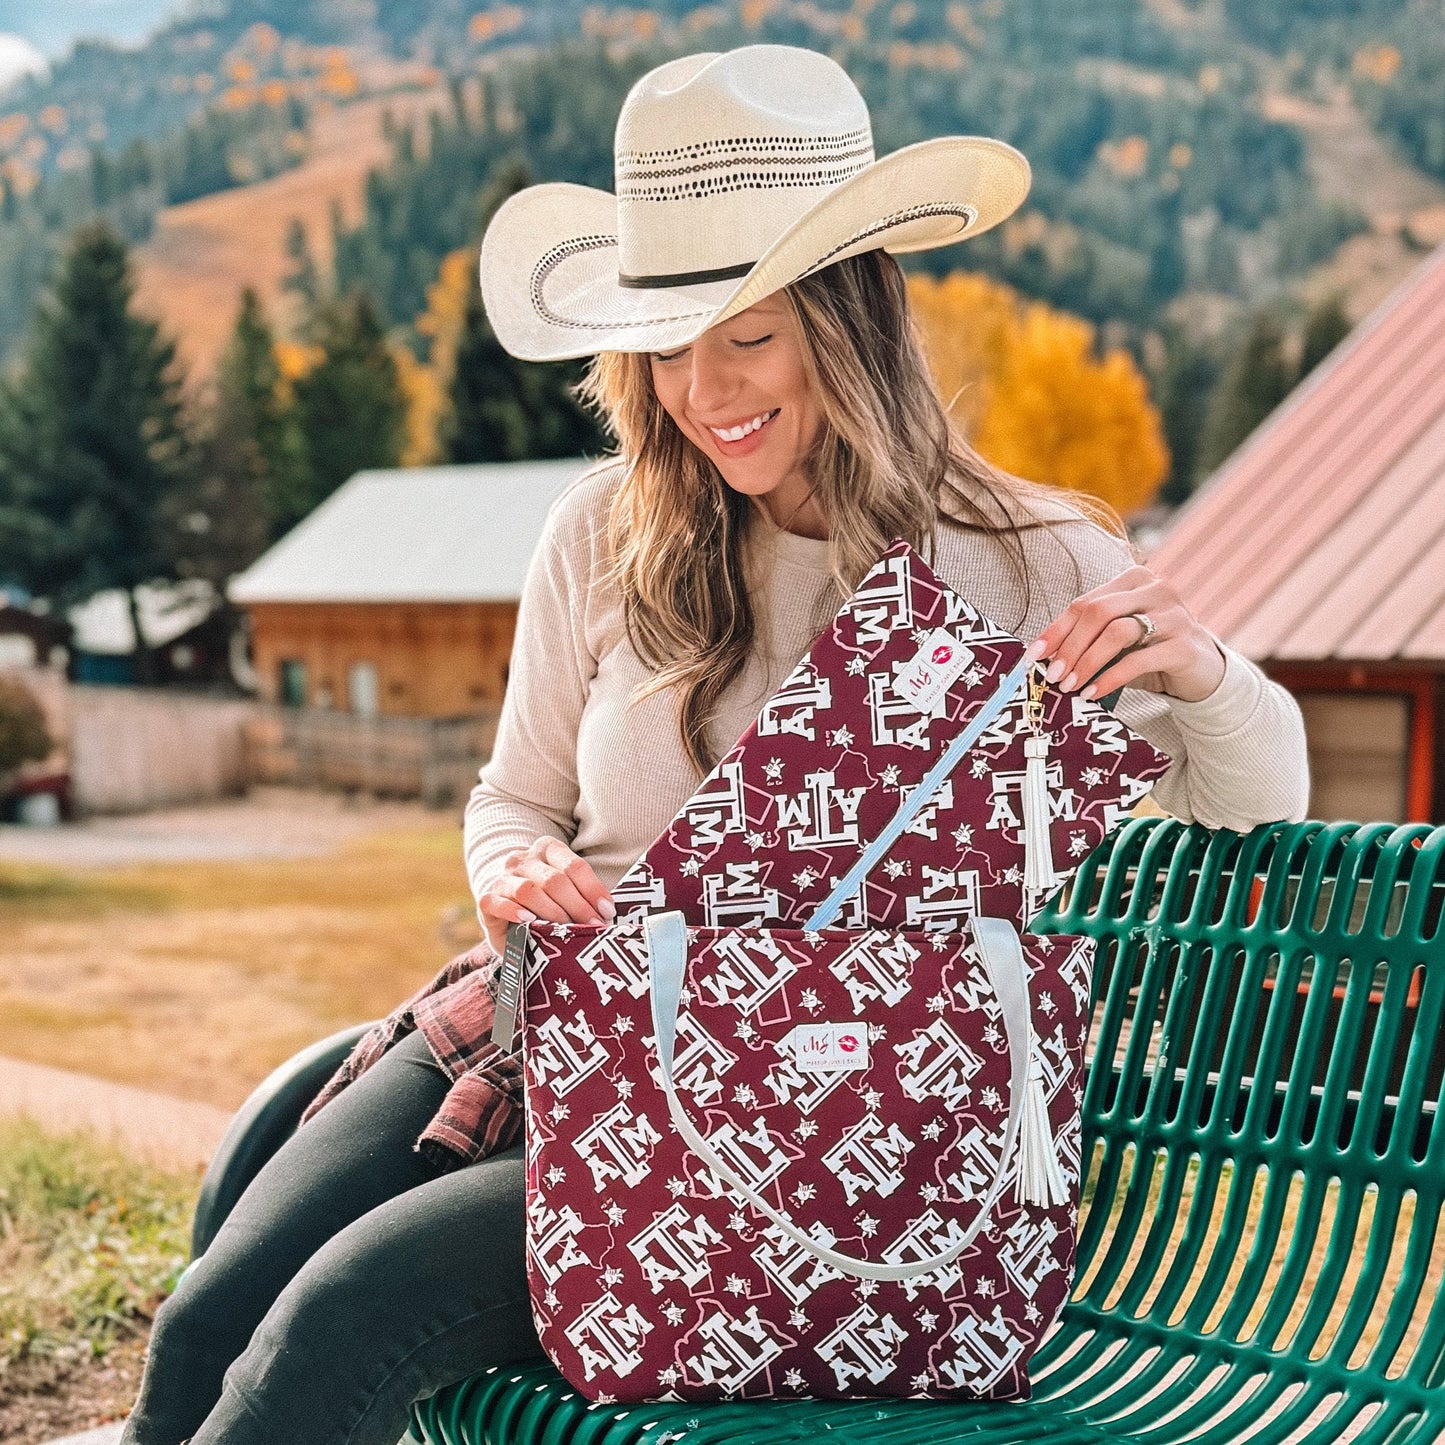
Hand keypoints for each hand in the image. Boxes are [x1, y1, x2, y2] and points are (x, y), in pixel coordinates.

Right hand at [477, 836, 615, 957]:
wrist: (512, 919)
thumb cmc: (549, 906)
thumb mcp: (569, 895)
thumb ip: (585, 897)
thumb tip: (607, 913)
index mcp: (547, 849)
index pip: (574, 866)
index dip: (593, 890)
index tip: (607, 913)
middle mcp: (523, 859)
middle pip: (554, 880)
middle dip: (577, 906)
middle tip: (592, 928)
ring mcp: (503, 878)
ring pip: (529, 890)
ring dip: (552, 912)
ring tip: (566, 930)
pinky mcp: (487, 899)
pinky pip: (497, 902)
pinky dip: (514, 912)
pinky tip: (529, 921)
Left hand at [1021, 563, 1226, 703]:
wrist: (1203, 671)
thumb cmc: (1151, 652)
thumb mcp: (1120, 639)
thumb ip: (1090, 637)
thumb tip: (1044, 656)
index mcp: (1135, 580)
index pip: (1085, 602)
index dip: (1056, 630)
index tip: (1034, 655)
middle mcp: (1157, 590)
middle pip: (1098, 613)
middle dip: (1070, 646)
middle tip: (1053, 674)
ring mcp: (1175, 615)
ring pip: (1117, 633)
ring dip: (1086, 662)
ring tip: (1069, 685)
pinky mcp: (1185, 645)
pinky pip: (1138, 660)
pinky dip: (1109, 678)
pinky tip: (1093, 692)